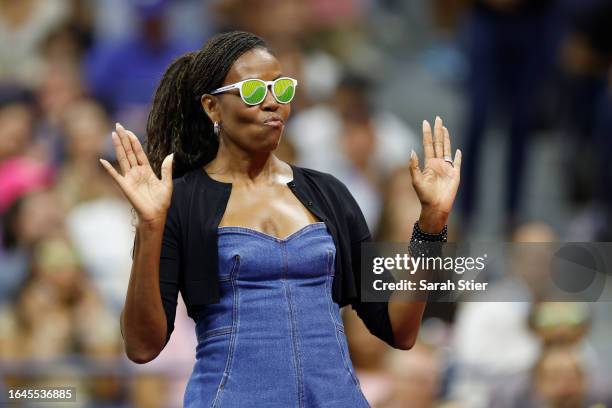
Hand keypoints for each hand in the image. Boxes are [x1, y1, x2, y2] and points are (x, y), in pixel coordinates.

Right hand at [99, 123, 173, 225]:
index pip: (139, 152)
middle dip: (124, 139)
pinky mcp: (125, 186)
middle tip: (118, 126)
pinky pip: (115, 176)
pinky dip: (109, 168)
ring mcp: (130, 178)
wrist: (156, 215)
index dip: (134, 141)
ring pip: (123, 159)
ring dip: (118, 147)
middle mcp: (136, 172)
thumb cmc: (161, 201)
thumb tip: (171, 154)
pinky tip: (102, 160)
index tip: (129, 131)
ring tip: (114, 134)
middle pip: (129, 152)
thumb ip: (167, 169)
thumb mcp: (167, 183)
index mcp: (146, 170)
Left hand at [409, 116, 460, 232]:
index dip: (427, 134)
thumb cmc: (424, 196)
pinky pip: (457, 163)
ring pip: (447, 149)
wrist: (436, 207)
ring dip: (446, 138)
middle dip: (437, 131)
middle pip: (438, 144)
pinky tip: (457, 149)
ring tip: (444, 127)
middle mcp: (438, 164)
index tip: (425, 122)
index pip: (428, 145)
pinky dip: (457, 156)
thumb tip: (411, 150)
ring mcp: (447, 168)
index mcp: (429, 164)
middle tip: (437, 118)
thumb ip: (413, 166)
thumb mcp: (416, 180)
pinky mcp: (455, 174)